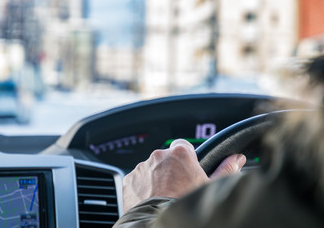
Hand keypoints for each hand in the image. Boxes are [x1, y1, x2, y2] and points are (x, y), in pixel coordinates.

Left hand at [123, 139, 245, 211]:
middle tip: (177, 187)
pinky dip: (143, 187)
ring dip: (156, 178)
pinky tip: (151, 199)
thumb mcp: (211, 187)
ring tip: (163, 196)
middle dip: (170, 169)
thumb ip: (226, 169)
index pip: (183, 146)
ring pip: (151, 169)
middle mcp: (159, 155)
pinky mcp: (129, 179)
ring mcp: (142, 167)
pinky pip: (138, 179)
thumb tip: (237, 159)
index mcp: (180, 153)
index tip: (187, 171)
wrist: (161, 224)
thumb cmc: (188, 205)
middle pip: (166, 158)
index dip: (186, 158)